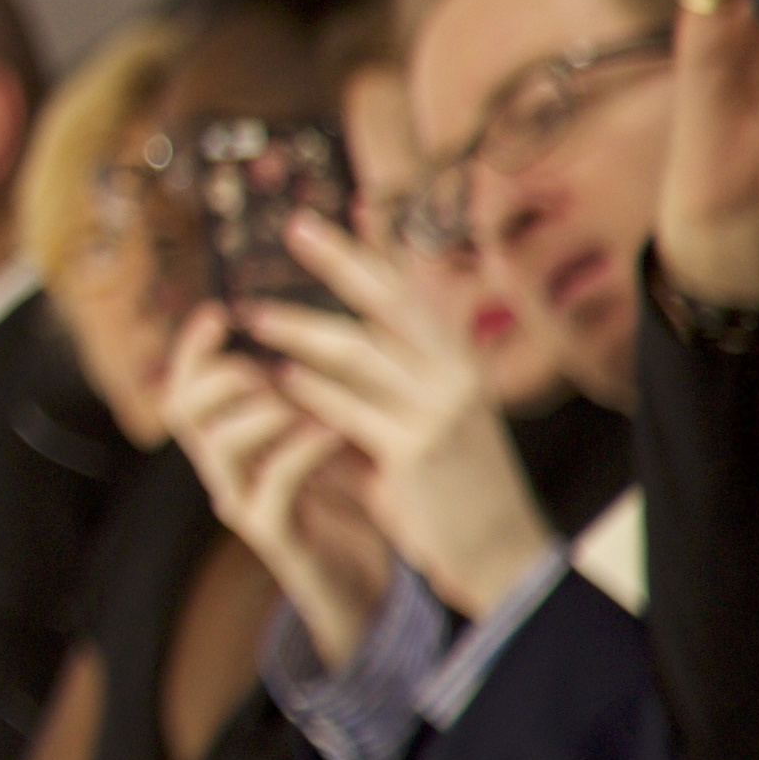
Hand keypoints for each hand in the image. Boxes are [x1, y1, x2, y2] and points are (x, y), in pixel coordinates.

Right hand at [168, 304, 398, 667]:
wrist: (368, 588)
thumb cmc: (352, 504)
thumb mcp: (324, 439)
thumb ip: (309, 394)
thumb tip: (317, 329)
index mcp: (231, 443)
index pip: (185, 386)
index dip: (191, 348)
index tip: (218, 312)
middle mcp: (225, 470)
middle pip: (181, 410)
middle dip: (219, 375)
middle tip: (264, 366)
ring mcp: (244, 502)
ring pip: (217, 445)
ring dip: (259, 410)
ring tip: (300, 396)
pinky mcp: (275, 534)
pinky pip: (274, 483)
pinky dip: (301, 448)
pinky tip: (334, 428)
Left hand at [245, 219, 562, 612]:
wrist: (502, 553)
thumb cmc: (460, 484)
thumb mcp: (441, 418)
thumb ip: (399, 379)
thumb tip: (340, 341)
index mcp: (462, 363)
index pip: (416, 292)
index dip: (379, 250)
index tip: (348, 206)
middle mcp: (457, 376)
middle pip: (389, 301)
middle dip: (340, 260)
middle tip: (294, 227)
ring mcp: (439, 411)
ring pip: (359, 351)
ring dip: (301, 328)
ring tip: (256, 314)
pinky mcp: (415, 452)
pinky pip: (348, 411)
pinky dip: (310, 392)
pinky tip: (278, 378)